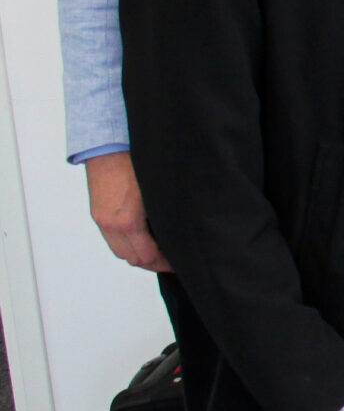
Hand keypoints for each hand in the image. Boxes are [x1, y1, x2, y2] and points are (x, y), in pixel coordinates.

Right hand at [85, 152, 169, 272]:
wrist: (108, 147)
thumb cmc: (136, 163)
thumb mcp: (159, 192)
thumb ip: (165, 216)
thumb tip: (179, 232)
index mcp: (128, 222)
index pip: (147, 257)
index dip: (165, 264)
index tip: (178, 262)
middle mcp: (111, 225)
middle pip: (133, 259)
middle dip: (153, 263)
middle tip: (171, 259)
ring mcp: (101, 220)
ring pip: (120, 252)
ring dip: (138, 255)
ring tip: (158, 250)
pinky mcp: (97, 214)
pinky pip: (111, 239)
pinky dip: (126, 244)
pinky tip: (142, 238)